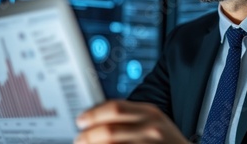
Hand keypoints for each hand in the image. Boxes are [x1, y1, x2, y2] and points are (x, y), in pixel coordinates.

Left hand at [74, 100, 188, 143]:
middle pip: (109, 130)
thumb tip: (97, 118)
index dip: (93, 114)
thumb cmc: (167, 142)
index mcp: (150, 112)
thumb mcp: (154, 121)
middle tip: (79, 139)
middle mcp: (150, 128)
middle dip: (88, 136)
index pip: (115, 108)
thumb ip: (131, 116)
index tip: (81, 120)